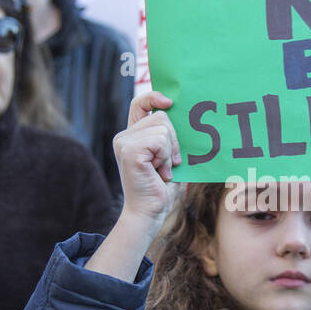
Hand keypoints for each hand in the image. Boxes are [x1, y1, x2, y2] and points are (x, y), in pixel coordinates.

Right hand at [114, 91, 181, 224]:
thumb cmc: (161, 188)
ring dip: (170, 152)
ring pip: (162, 128)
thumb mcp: (169, 157)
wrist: (149, 212)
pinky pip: (160, 141)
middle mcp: (124, 136)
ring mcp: (124, 142)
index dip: (154, 97)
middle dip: (174, 140)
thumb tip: (186, 115)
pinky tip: (159, 173)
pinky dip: (166, 158)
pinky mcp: (129, 151)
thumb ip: (170, 137)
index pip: (140, 104)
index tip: (170, 103)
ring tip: (162, 170)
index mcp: (133, 136)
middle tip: (169, 164)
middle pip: (161, 117)